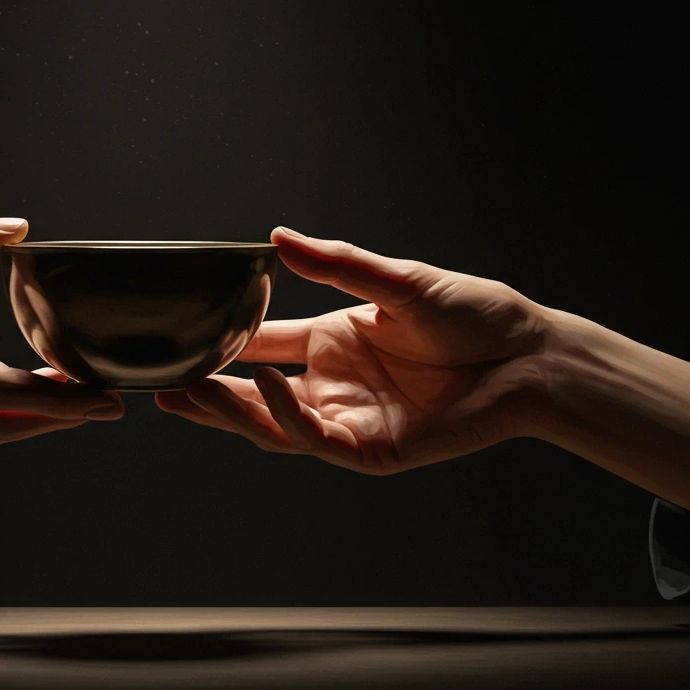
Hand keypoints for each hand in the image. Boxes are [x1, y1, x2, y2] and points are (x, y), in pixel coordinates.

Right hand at [157, 227, 549, 473]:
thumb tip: (278, 237)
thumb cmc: (474, 314)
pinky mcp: (373, 451)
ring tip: (184, 393)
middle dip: (207, 392)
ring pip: (272, 425)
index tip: (175, 334)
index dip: (219, 344)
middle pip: (254, 395)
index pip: (261, 344)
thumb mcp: (399, 281)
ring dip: (229, 412)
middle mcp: (333, 384)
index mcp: (333, 342)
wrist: (529, 355)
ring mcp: (350, 420)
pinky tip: (263, 387)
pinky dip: (286, 415)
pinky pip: (316, 438)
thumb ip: (338, 265)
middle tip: (160, 382)